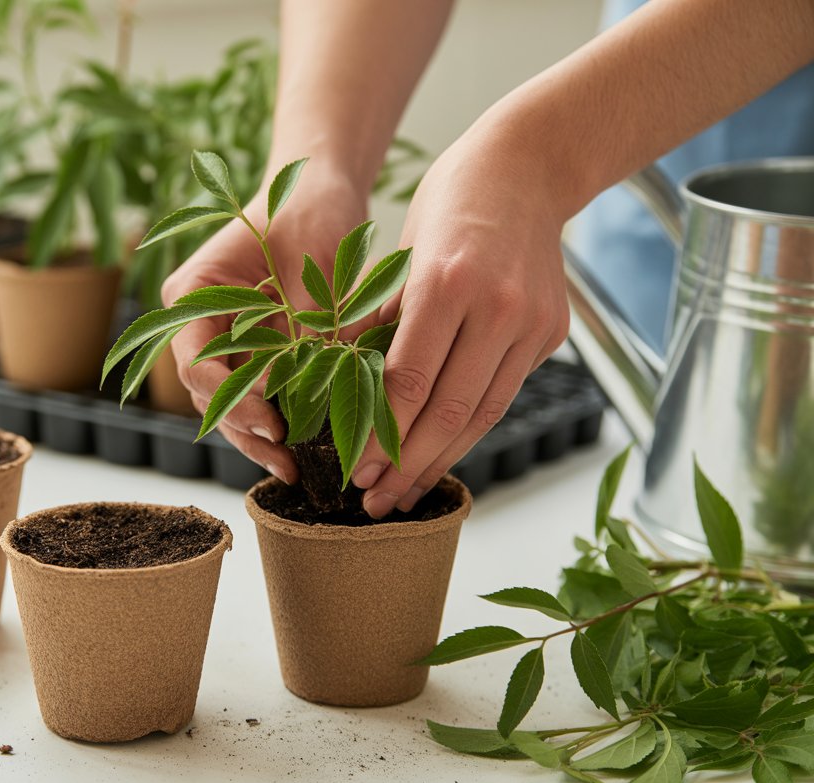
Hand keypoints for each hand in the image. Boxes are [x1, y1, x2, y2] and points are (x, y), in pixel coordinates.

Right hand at [161, 162, 367, 482]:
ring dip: (259, 435)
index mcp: (192, 293)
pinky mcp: (254, 349)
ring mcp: (224, 338)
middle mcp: (198, 321)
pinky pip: (258, 392)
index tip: (272, 421)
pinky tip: (304, 447)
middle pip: (207, 392)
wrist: (321, 186)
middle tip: (287, 462)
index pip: (195, 361)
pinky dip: (278, 416)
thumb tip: (314, 390)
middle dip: (245, 429)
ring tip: (295, 468)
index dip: (229, 399)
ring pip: (229, 401)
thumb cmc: (308, 208)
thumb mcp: (310, 265)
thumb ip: (305, 327)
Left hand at [351, 122, 570, 516]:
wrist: (528, 167)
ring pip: (483, 414)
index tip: (351, 469)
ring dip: (441, 461)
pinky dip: (470, 430)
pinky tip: (442, 453)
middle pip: (448, 411)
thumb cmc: (450, 202)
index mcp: (446, 282)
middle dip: (407, 467)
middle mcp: (496, 307)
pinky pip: (504, 394)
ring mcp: (531, 323)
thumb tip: (342, 389)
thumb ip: (376, 323)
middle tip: (375, 503)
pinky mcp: (552, 333)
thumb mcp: (399, 253)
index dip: (378, 435)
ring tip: (405, 493)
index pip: (407, 380)